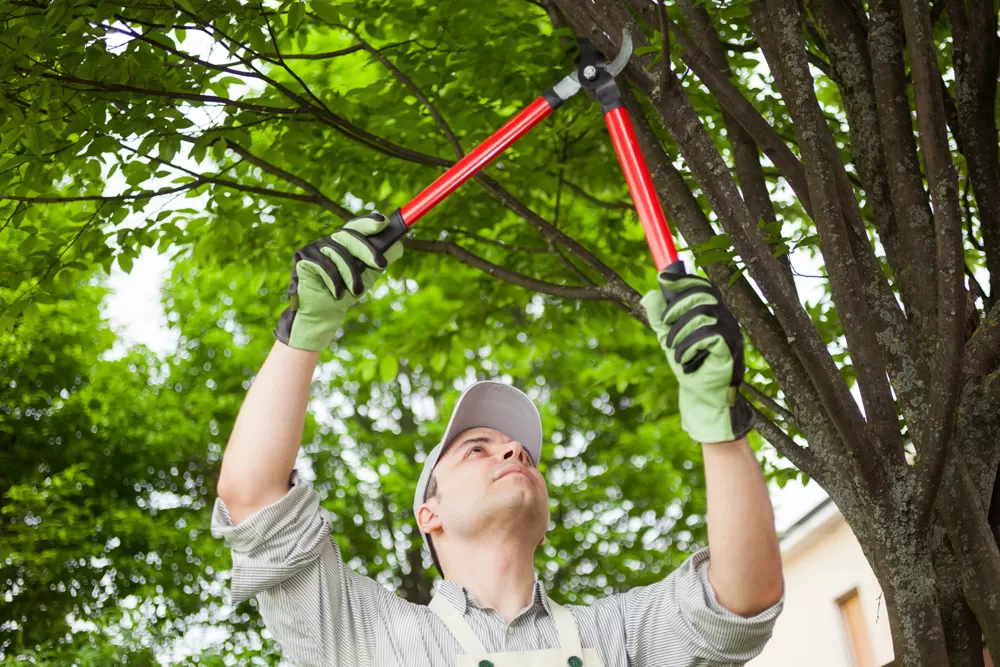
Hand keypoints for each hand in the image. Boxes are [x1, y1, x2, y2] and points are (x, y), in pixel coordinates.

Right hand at [274, 212, 404, 350]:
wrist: (325, 314)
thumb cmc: (346, 293)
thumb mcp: (368, 275)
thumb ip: (379, 259)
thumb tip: (398, 245)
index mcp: (344, 242)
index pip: (357, 226)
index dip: (368, 222)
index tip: (383, 222)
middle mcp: (328, 240)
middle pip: (348, 235)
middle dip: (366, 250)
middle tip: (381, 264)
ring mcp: (314, 247)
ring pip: (337, 252)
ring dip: (350, 274)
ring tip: (356, 292)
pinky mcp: (302, 258)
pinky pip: (322, 264)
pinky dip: (333, 281)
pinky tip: (337, 293)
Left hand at [640, 261, 753, 443]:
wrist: (701, 396)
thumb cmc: (688, 365)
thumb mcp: (668, 338)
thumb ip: (659, 317)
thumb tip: (649, 294)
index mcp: (713, 313)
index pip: (703, 286)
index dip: (684, 279)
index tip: (663, 278)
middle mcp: (726, 319)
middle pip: (702, 295)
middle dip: (677, 307)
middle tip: (664, 327)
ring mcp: (731, 333)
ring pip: (702, 314)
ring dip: (680, 332)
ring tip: (673, 350)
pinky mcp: (731, 349)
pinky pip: (708, 335)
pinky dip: (689, 346)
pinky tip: (684, 360)